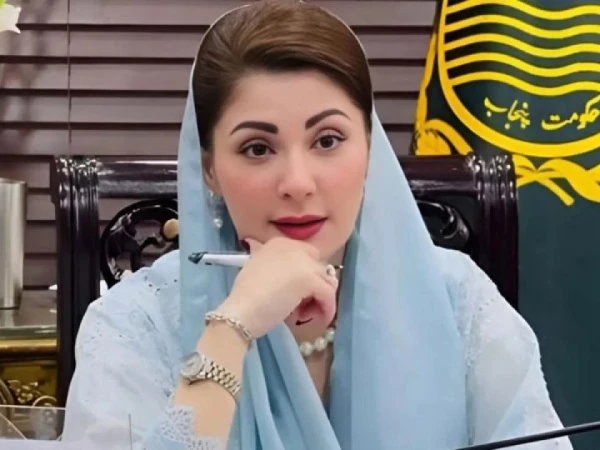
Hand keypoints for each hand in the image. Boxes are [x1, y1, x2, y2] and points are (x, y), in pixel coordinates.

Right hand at [217, 237, 338, 338]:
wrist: (240, 312)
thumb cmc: (244, 297)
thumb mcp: (254, 268)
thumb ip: (268, 261)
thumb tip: (258, 248)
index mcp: (278, 243)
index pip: (308, 255)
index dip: (307, 275)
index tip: (298, 292)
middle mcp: (293, 247)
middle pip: (319, 268)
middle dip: (316, 286)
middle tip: (304, 305)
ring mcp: (303, 262)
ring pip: (327, 282)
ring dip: (320, 300)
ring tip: (304, 314)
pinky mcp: (310, 279)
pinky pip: (329, 294)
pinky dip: (327, 309)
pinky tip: (317, 319)